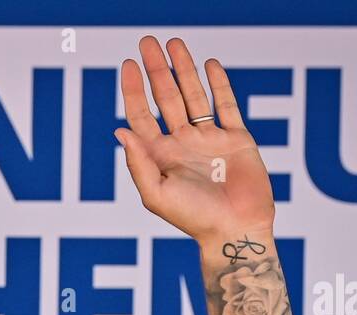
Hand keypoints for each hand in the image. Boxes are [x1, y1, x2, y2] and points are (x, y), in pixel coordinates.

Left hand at [115, 37, 274, 245]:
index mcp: (160, 156)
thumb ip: (138, 163)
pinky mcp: (236, 139)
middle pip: (166, 98)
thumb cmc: (193, 219)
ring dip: (184, 70)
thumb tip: (120, 131)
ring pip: (194, 96)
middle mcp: (182, 144)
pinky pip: (225, 105)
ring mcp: (209, 140)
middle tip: (147, 42)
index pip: (141, 116)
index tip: (128, 65)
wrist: (235, 229)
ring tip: (175, 44)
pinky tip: (210, 64)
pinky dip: (218, 84)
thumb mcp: (157, 194)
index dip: (133, 91)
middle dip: (157, 70)